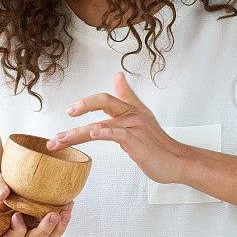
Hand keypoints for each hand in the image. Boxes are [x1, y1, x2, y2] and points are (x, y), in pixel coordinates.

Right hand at [0, 172, 73, 236]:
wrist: (9, 193)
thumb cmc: (0, 192)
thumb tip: (2, 192)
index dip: (14, 232)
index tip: (18, 215)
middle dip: (42, 230)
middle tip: (52, 215)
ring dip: (57, 229)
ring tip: (65, 212)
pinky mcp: (41, 236)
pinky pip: (53, 235)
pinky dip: (62, 223)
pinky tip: (67, 208)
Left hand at [46, 71, 188, 183]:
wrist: (179, 161)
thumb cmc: (157, 142)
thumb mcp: (142, 115)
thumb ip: (128, 96)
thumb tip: (118, 75)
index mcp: (130, 109)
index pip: (104, 99)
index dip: (85, 102)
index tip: (70, 110)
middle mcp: (132, 115)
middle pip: (102, 104)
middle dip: (78, 109)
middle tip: (58, 128)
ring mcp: (135, 128)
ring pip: (101, 125)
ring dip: (77, 133)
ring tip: (60, 140)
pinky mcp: (139, 143)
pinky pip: (118, 135)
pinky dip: (104, 133)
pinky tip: (92, 134)